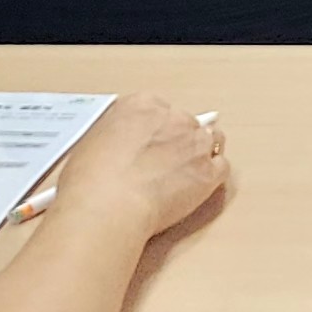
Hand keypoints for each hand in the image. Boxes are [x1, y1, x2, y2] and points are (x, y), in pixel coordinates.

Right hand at [55, 94, 229, 236]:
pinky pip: (221, 167)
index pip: (160, 109)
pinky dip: (212, 175)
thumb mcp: (91, 143)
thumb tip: (116, 149)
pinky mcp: (208, 172)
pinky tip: (197, 186)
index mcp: (142, 105)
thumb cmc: (90, 180)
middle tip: (163, 164)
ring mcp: (195, 144)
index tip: (152, 143)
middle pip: (185, 123)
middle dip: (177, 142)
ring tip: (184, 173)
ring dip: (199, 153)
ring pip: (210, 140)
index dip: (156, 129)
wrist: (107, 206)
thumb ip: (114, 138)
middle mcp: (173, 118)